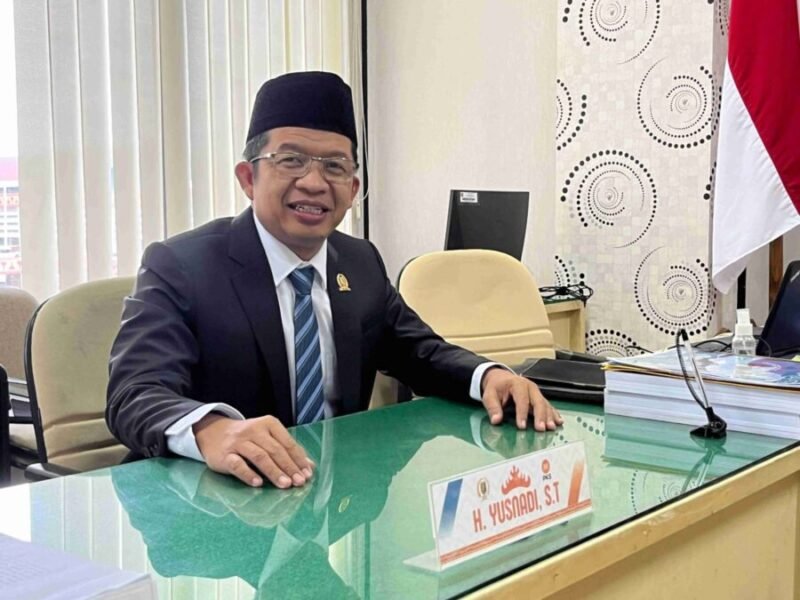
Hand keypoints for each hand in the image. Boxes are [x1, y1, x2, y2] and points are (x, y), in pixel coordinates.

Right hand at [193, 413, 314, 488]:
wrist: (214, 432)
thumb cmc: (248, 438)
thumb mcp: (268, 438)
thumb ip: (287, 450)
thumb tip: (309, 466)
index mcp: (269, 424)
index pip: (287, 442)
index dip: (298, 459)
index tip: (308, 474)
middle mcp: (254, 430)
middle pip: (275, 450)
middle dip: (289, 467)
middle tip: (299, 482)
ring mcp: (238, 442)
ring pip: (259, 456)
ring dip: (274, 471)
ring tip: (285, 484)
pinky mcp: (225, 455)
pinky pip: (237, 464)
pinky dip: (248, 474)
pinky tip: (258, 483)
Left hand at [481, 368, 563, 430]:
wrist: (501, 378)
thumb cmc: (496, 387)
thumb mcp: (489, 394)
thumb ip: (493, 407)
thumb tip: (496, 420)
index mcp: (517, 384)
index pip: (521, 399)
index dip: (522, 413)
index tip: (521, 426)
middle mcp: (530, 387)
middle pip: (538, 401)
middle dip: (540, 416)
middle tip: (540, 429)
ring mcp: (536, 392)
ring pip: (545, 404)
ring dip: (549, 417)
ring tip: (551, 428)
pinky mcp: (539, 398)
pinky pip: (548, 406)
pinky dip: (553, 414)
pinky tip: (558, 422)